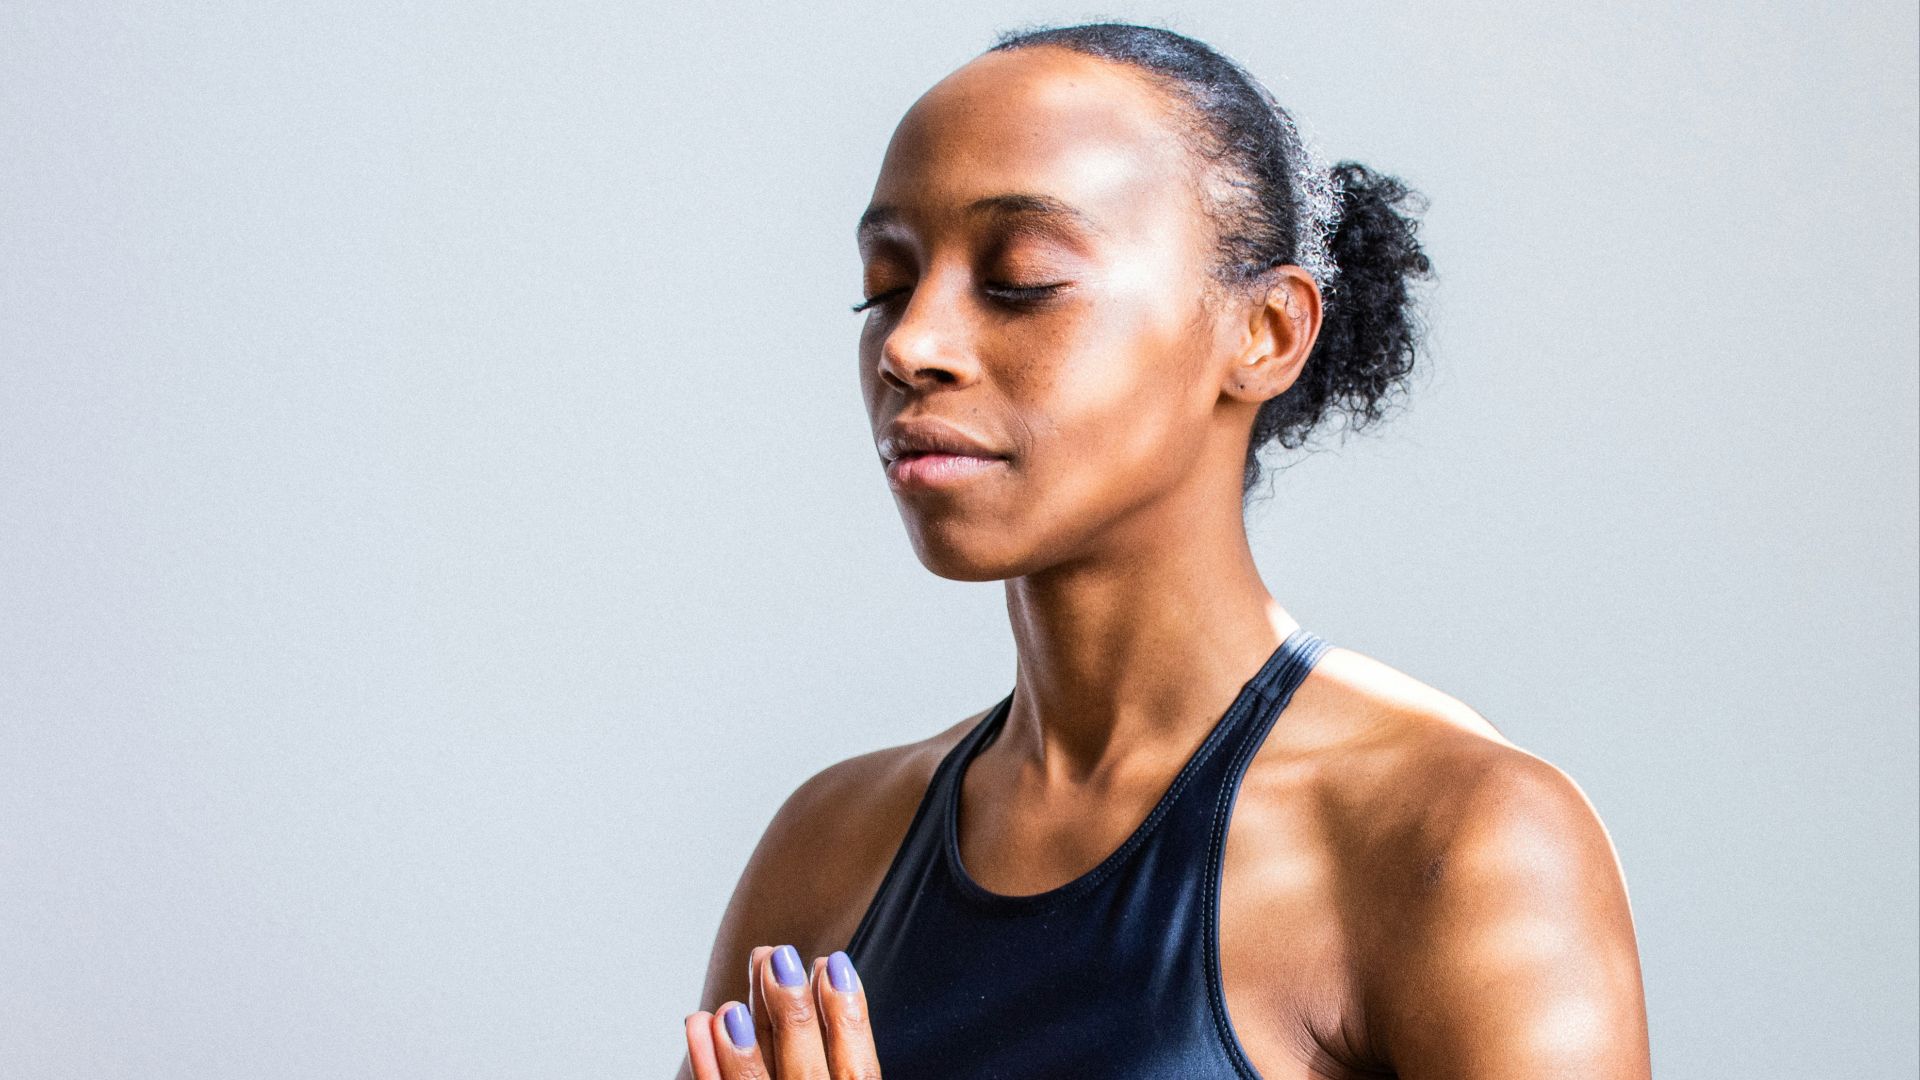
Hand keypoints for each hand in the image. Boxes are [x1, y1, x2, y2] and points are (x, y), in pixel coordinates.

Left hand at [684, 944, 882, 1078]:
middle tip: (780, 957)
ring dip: (746, 1042)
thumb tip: (833, 971)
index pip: (858, 1071)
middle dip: (792, 1014)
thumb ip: (847, 1052)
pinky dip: (705, 1062)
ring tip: (736, 996)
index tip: (834, 963)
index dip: (851, 1018)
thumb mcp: (845, 1073)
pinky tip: (701, 1020)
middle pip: (805, 1073)